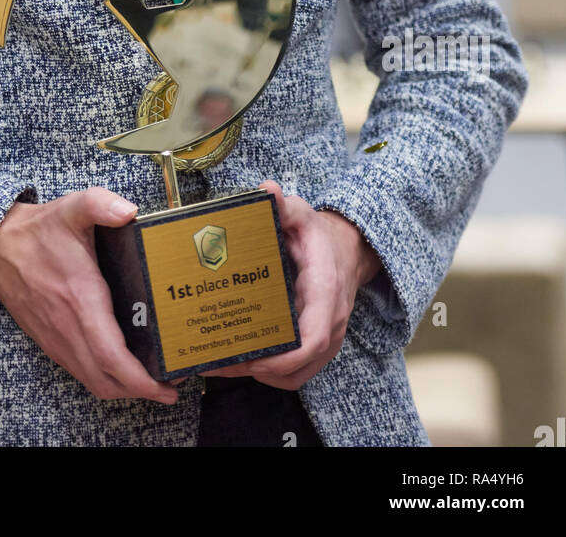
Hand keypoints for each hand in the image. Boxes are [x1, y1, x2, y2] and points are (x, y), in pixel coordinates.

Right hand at [0, 187, 180, 404]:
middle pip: (107, 381)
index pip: (110, 355)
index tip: (167, 384)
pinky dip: (106, 379)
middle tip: (172, 385)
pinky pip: (81, 373)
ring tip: (154, 380)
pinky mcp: (51, 343)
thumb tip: (130, 211)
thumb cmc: (38, 231)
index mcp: (80, 299)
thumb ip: (101, 204)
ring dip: (124, 389)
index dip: (140, 379)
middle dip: (142, 391)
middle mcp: (68, 329)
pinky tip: (123, 368)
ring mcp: (58, 340)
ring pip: (93, 382)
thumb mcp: (72, 208)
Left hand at [201, 180, 381, 390]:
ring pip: (295, 375)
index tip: (254, 359)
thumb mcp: (303, 215)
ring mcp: (324, 339)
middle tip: (219, 360)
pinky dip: (269, 372)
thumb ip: (285, 205)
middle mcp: (328, 322)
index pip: (314, 338)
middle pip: (298, 366)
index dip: (284, 356)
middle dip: (258, 369)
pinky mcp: (315, 345)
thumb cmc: (320, 236)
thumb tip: (267, 190)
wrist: (345, 250)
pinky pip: (295, 370)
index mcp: (325, 293)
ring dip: (260, 375)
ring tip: (222, 364)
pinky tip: (240, 360)